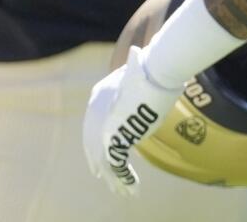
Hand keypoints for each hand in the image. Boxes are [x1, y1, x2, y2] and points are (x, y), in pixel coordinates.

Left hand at [82, 45, 182, 195]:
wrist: (154, 71)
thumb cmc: (151, 67)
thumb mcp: (138, 69)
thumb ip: (135, 74)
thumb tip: (138, 54)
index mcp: (98, 97)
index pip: (91, 127)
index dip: (95, 145)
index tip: (99, 158)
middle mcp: (95, 115)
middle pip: (94, 147)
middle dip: (100, 165)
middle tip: (104, 178)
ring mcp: (103, 129)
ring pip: (105, 161)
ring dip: (114, 179)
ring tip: (122, 192)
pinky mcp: (114, 138)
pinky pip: (117, 165)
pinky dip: (125, 179)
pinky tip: (132, 189)